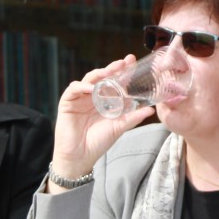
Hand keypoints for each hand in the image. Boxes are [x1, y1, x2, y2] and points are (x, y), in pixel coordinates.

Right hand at [49, 56, 157, 183]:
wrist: (80, 157)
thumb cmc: (99, 142)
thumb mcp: (119, 127)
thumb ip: (133, 117)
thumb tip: (151, 110)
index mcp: (105, 100)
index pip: (114, 81)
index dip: (122, 71)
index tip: (132, 62)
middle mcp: (93, 96)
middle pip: (102, 77)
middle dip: (113, 68)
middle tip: (123, 62)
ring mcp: (80, 98)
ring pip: (89, 79)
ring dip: (99, 74)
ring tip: (110, 71)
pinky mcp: (68, 103)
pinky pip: (74, 89)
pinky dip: (82, 86)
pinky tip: (91, 88)